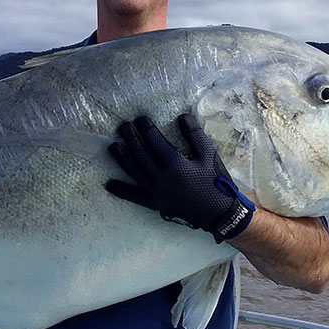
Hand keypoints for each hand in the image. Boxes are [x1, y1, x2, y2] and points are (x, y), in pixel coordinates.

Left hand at [106, 113, 254, 242]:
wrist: (219, 212)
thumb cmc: (216, 180)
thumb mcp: (209, 154)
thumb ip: (194, 134)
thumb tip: (182, 116)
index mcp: (175, 164)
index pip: (154, 140)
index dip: (145, 128)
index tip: (139, 118)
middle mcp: (161, 177)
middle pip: (140, 153)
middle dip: (130, 138)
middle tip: (122, 126)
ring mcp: (156, 192)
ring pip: (133, 171)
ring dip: (121, 158)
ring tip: (112, 146)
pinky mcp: (155, 203)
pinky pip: (134, 196)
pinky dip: (121, 190)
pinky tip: (109, 184)